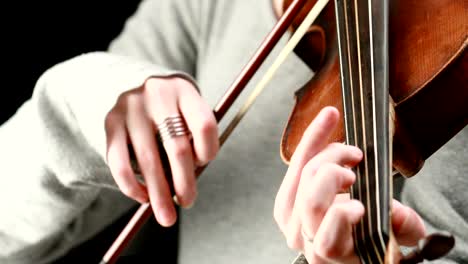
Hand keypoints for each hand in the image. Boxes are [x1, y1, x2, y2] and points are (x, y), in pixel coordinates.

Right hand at [105, 77, 218, 226]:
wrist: (135, 82)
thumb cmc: (172, 108)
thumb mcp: (188, 111)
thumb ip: (194, 139)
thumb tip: (189, 185)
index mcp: (185, 91)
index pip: (205, 125)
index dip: (208, 150)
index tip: (203, 164)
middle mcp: (159, 95)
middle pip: (177, 147)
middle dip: (184, 182)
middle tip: (188, 203)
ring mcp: (132, 108)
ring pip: (148, 159)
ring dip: (158, 194)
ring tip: (166, 216)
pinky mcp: (111, 121)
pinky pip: (119, 161)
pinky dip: (131, 186)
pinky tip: (142, 198)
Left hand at [274, 107, 425, 262]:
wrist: (344, 249)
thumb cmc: (367, 243)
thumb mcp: (393, 239)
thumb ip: (403, 228)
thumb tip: (400, 213)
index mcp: (333, 252)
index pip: (329, 237)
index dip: (343, 214)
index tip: (362, 204)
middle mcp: (305, 238)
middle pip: (312, 197)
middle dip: (335, 168)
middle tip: (358, 159)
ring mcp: (289, 219)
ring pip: (300, 174)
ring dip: (326, 150)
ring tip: (351, 151)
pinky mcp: (284, 202)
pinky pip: (294, 164)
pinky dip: (312, 139)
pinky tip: (329, 119)